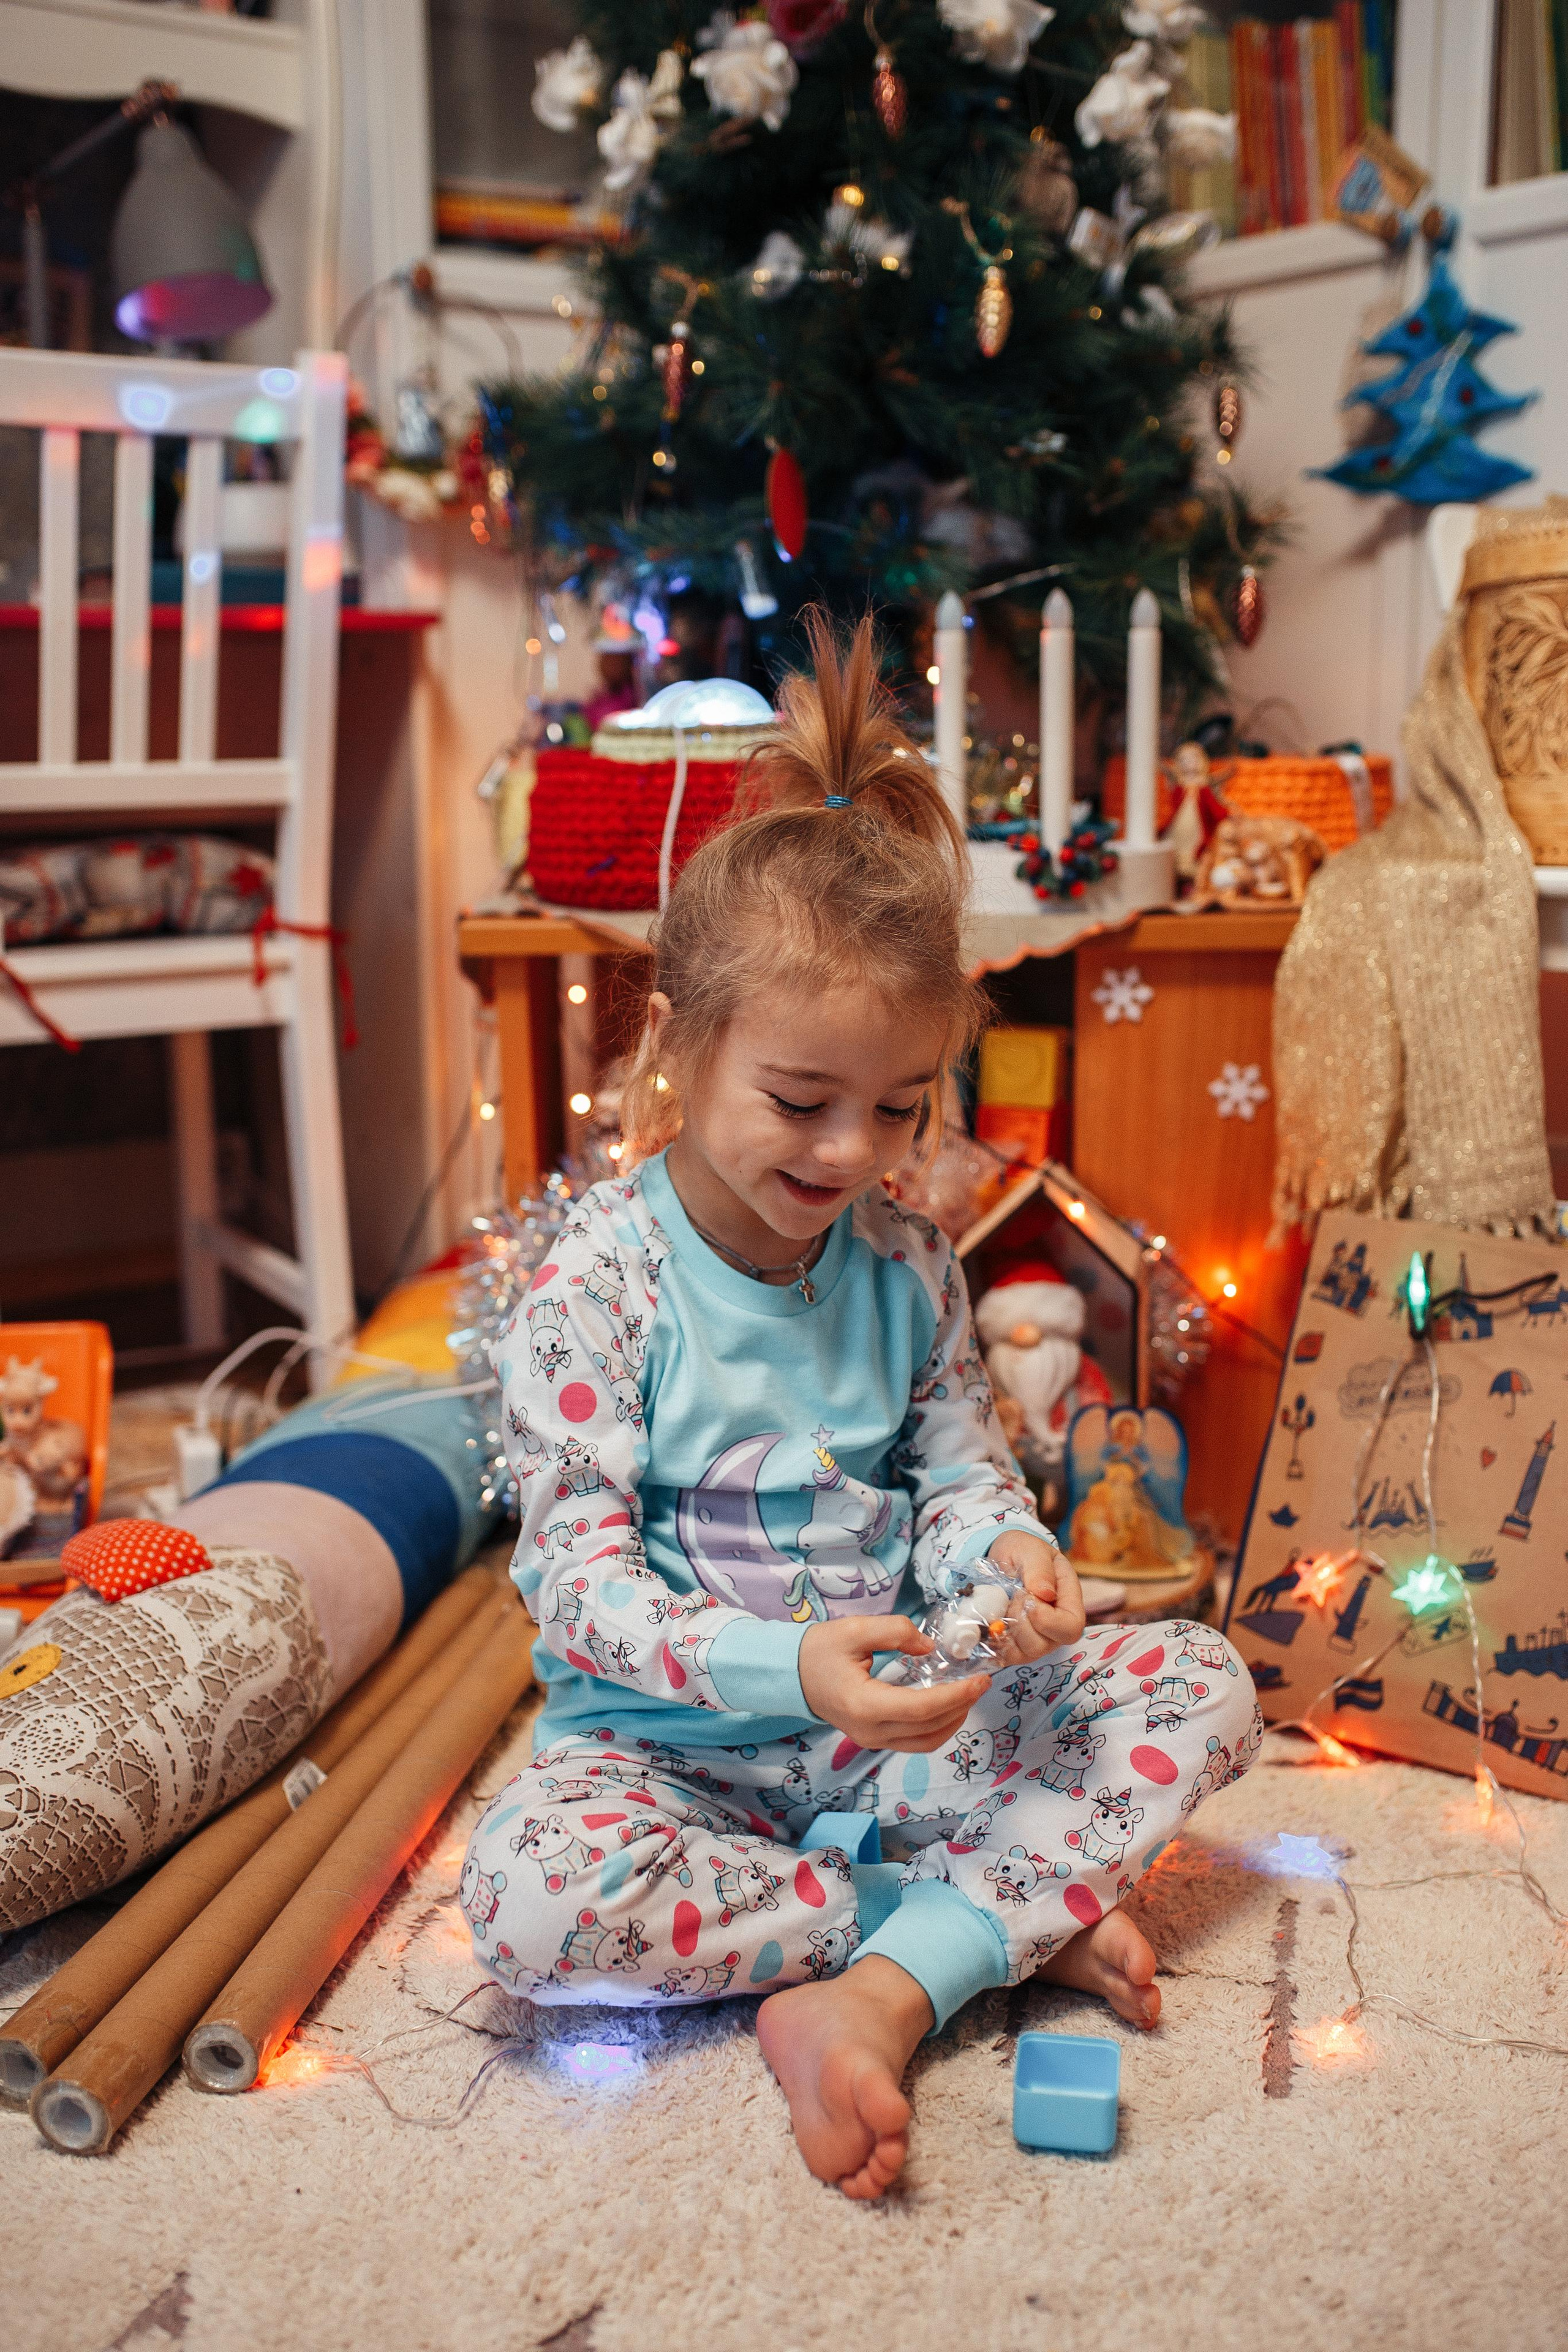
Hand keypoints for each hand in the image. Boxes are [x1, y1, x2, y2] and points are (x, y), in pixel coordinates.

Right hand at [799, 1614, 987, 1753]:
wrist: (791, 1675)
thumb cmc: (819, 1651)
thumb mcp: (854, 1629)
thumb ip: (895, 1632)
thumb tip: (929, 1647)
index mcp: (865, 1706)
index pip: (921, 1709)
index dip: (955, 1696)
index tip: (979, 1680)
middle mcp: (871, 1732)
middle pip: (929, 1729)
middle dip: (962, 1707)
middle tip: (981, 1682)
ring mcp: (872, 1741)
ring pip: (926, 1742)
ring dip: (953, 1721)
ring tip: (969, 1694)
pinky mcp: (874, 1740)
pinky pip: (915, 1742)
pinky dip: (938, 1727)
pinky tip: (948, 1705)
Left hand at [986, 1530, 1084, 1664]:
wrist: (1002, 1558)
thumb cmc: (1023, 1552)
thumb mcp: (1031, 1549)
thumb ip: (1039, 1568)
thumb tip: (1045, 1593)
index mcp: (1068, 1603)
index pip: (1070, 1628)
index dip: (1048, 1621)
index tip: (1028, 1598)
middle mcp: (1054, 1628)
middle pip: (1043, 1645)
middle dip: (1021, 1622)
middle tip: (1012, 1597)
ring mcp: (1034, 1640)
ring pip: (1023, 1653)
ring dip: (1006, 1629)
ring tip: (1002, 1605)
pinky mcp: (1013, 1647)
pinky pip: (1004, 1656)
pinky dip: (993, 1639)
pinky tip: (989, 1619)